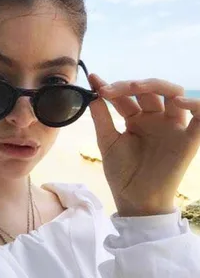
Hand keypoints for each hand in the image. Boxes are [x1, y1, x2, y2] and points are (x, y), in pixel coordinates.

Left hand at [88, 75, 199, 216]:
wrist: (136, 200)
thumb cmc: (122, 173)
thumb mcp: (108, 142)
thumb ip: (102, 118)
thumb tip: (91, 94)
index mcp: (136, 119)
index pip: (125, 97)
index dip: (111, 87)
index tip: (94, 80)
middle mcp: (155, 119)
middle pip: (148, 91)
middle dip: (128, 85)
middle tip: (109, 89)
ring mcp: (172, 127)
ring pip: (173, 94)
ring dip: (156, 85)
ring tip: (134, 87)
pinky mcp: (189, 139)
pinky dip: (195, 104)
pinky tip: (178, 100)